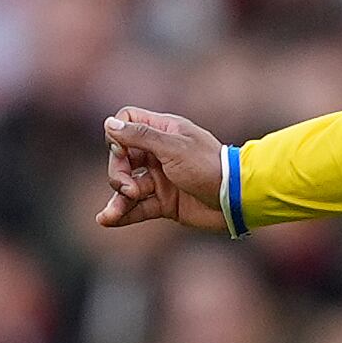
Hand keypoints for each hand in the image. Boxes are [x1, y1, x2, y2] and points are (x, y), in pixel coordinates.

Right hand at [98, 108, 230, 233]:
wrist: (236, 199)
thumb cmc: (208, 166)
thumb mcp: (174, 147)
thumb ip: (141, 136)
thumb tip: (108, 124)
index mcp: (164, 132)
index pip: (127, 122)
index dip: (118, 136)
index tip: (124, 151)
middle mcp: (159, 153)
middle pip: (121, 157)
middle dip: (118, 173)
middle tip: (130, 188)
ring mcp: (161, 179)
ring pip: (126, 186)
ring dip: (117, 198)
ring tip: (111, 214)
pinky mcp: (165, 202)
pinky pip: (137, 207)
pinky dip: (121, 213)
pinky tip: (106, 219)